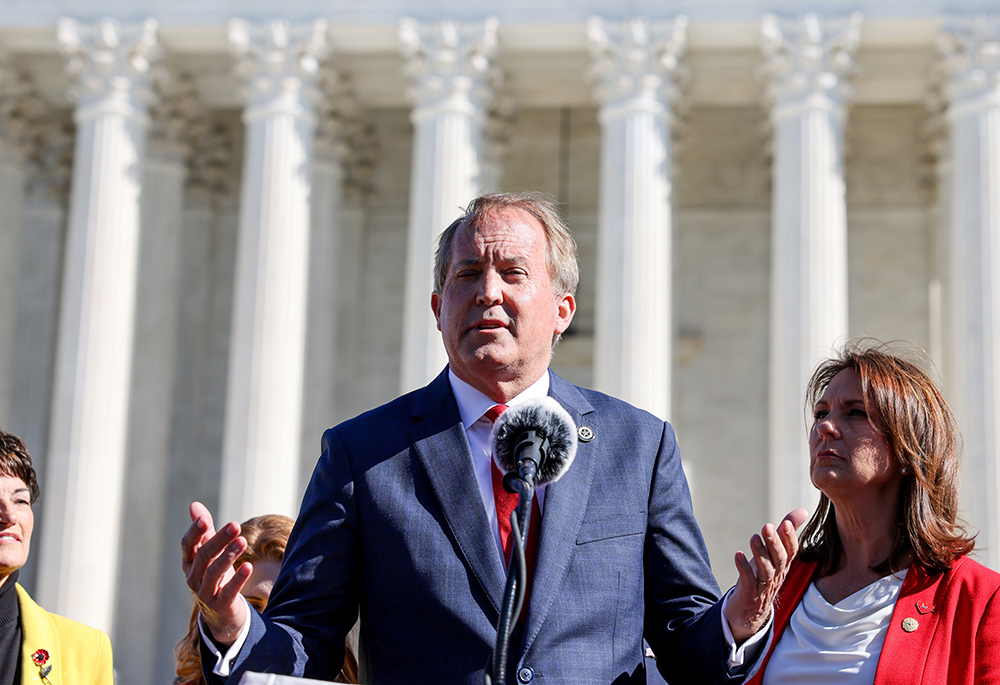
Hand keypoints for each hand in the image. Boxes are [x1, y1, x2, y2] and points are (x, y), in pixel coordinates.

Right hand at [181, 501, 249, 646]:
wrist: (222, 613)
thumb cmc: (215, 576)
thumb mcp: (210, 553)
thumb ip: (205, 531)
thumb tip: (194, 505)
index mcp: (189, 563)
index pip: (187, 545)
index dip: (195, 532)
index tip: (204, 519)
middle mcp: (193, 578)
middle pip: (203, 556)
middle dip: (219, 540)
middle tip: (235, 525)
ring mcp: (204, 594)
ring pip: (214, 573)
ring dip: (229, 556)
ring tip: (243, 541)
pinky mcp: (220, 606)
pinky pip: (228, 592)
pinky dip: (238, 579)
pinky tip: (248, 567)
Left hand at [724, 507, 808, 643]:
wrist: (751, 613)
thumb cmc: (764, 577)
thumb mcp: (776, 554)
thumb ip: (787, 533)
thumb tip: (803, 510)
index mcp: (784, 565)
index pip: (791, 551)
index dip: (789, 538)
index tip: (786, 523)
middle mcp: (776, 575)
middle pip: (779, 559)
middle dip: (774, 543)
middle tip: (767, 527)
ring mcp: (763, 586)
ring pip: (766, 570)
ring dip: (760, 553)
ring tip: (753, 537)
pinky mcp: (748, 593)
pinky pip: (748, 580)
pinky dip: (744, 567)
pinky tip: (738, 555)